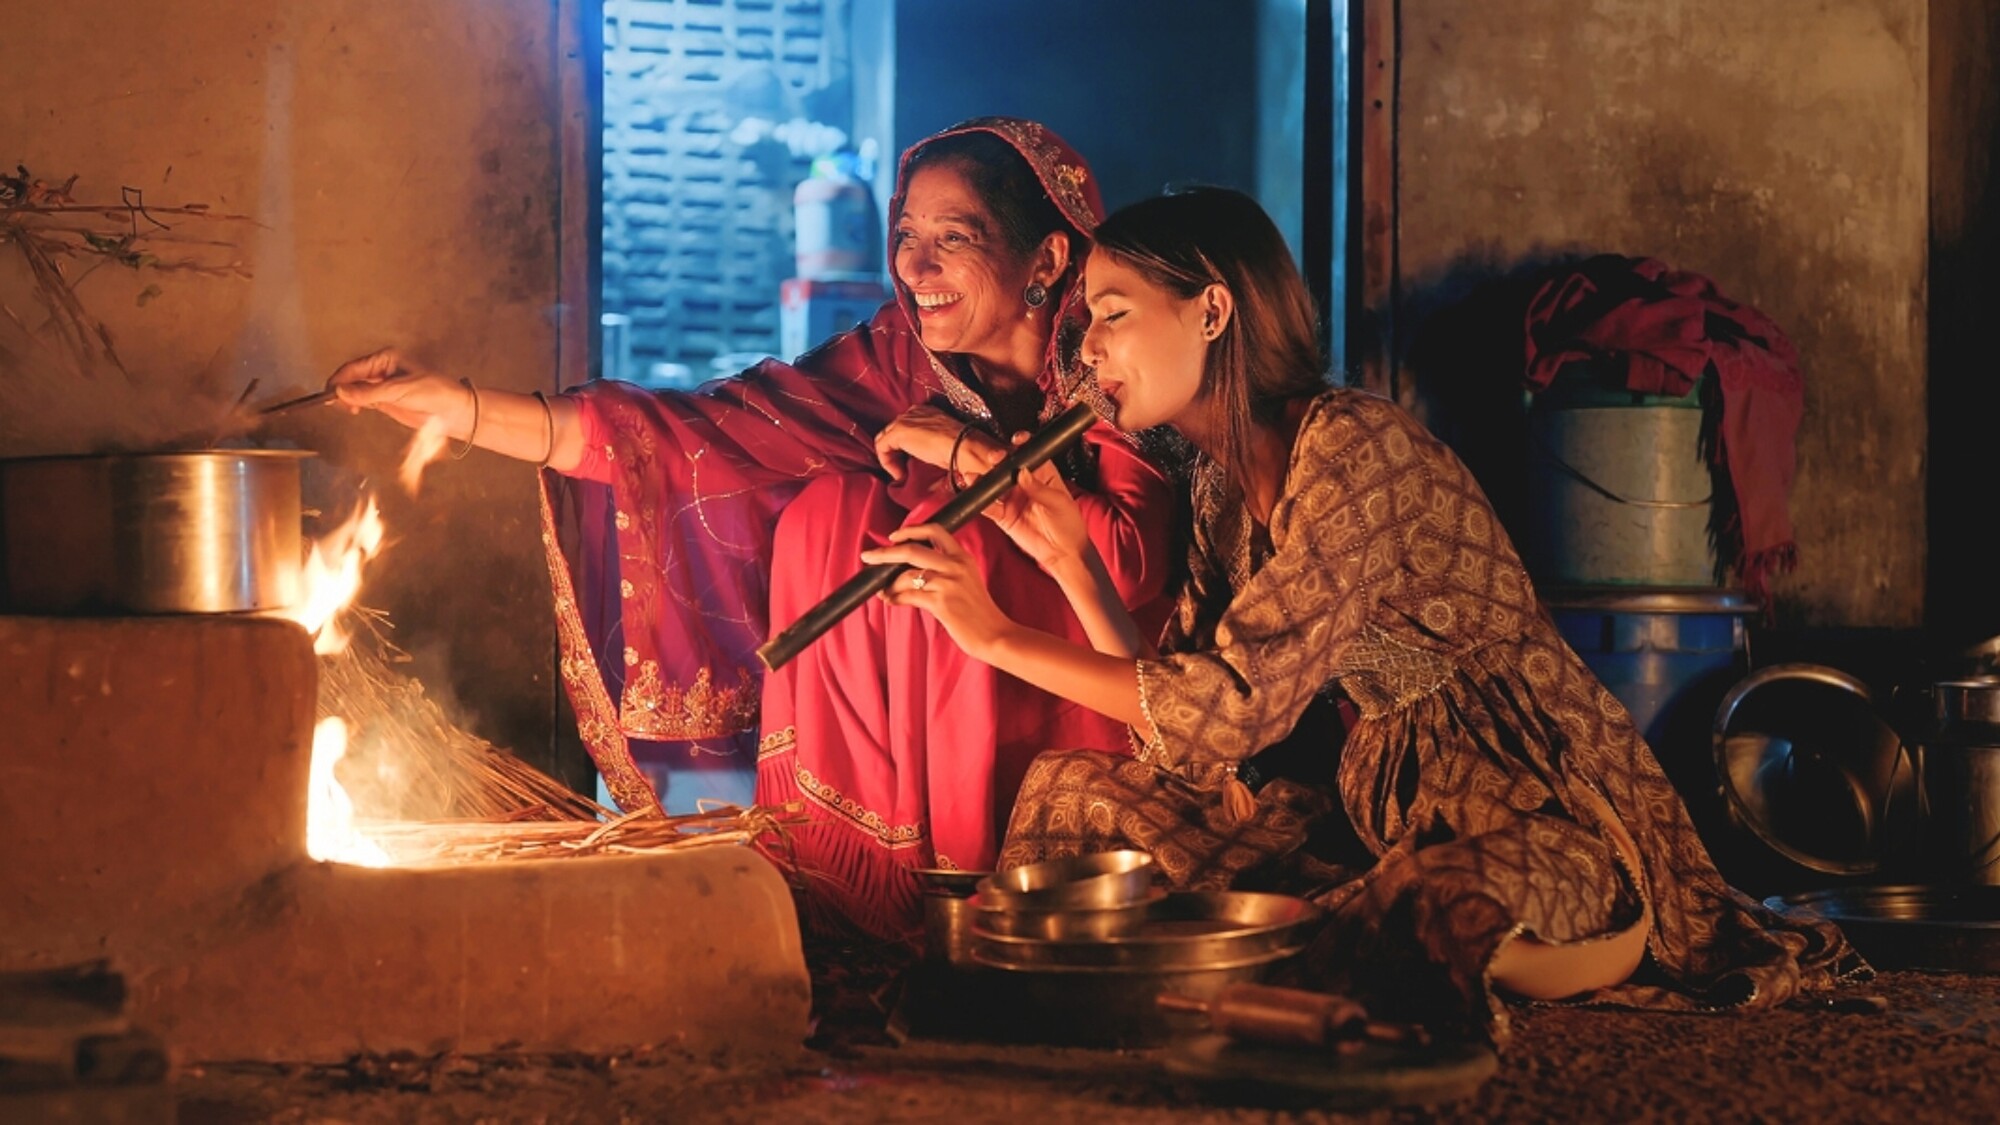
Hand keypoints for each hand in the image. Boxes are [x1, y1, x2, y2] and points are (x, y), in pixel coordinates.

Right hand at [326, 348, 472, 432]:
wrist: (453, 412)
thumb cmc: (434, 393)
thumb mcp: (399, 390)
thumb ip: (368, 392)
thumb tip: (339, 391)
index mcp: (386, 358)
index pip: (354, 367)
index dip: (339, 379)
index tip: (328, 393)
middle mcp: (382, 369)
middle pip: (351, 377)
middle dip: (341, 389)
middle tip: (333, 404)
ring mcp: (383, 385)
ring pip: (355, 389)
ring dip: (347, 398)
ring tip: (345, 409)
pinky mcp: (386, 400)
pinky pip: (364, 400)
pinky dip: (355, 404)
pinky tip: (352, 410)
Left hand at [860, 522, 1015, 659]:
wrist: (995, 634)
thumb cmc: (978, 611)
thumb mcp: (968, 580)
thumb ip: (946, 569)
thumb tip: (909, 569)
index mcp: (962, 557)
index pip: (935, 530)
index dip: (910, 530)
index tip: (893, 537)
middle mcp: (955, 566)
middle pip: (912, 550)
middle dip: (885, 553)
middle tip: (868, 556)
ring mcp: (948, 583)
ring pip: (906, 575)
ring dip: (888, 584)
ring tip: (882, 591)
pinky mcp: (941, 603)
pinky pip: (908, 595)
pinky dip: (894, 597)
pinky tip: (889, 600)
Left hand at [873, 405, 1000, 483]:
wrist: (962, 446)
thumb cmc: (959, 448)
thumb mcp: (943, 442)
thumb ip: (931, 443)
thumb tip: (927, 457)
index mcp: (926, 411)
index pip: (906, 426)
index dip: (905, 446)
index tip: (912, 462)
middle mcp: (913, 412)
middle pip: (892, 432)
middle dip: (895, 452)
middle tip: (904, 469)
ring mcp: (904, 420)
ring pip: (885, 439)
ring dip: (891, 459)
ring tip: (902, 474)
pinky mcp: (898, 432)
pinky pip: (882, 448)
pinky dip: (888, 463)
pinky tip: (900, 474)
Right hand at [980, 433, 1091, 573]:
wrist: (1063, 553)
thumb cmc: (1069, 525)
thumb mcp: (1059, 503)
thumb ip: (1039, 488)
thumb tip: (1023, 472)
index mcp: (1043, 475)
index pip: (1031, 455)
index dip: (1023, 446)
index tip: (1017, 440)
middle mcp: (1025, 484)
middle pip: (1008, 467)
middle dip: (1000, 460)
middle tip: (995, 458)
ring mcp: (1013, 499)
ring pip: (995, 485)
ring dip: (984, 479)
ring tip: (975, 476)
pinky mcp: (1004, 516)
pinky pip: (989, 506)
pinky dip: (980, 500)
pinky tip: (975, 494)